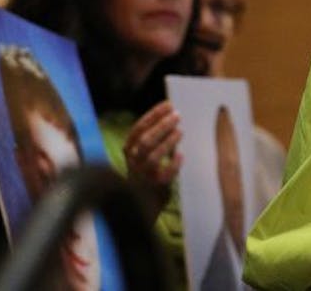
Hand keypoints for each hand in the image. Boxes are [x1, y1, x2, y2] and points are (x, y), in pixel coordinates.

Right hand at [123, 102, 182, 217]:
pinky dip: (172, 165)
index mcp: (129, 150)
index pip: (138, 128)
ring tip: (180, 132)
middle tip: (177, 116)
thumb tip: (172, 116)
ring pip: (153, 156)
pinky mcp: (154, 188)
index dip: (153, 115)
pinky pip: (163, 175)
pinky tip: (181, 156)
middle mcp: (133, 162)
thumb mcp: (146, 154)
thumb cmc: (149, 172)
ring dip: (168, 142)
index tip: (168, 105)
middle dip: (162, 126)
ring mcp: (142, 176)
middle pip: (145, 140)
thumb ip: (156, 138)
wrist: (145, 205)